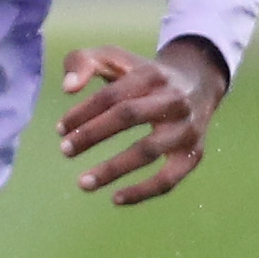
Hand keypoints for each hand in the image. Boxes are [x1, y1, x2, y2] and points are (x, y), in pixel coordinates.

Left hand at [56, 38, 229, 205]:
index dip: (83, 112)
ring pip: (148, 151)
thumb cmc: (142, 75)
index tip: (60, 129)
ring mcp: (186, 129)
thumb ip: (83, 61)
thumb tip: (67, 88)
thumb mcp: (115, 58)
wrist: (198, 85)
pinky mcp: (193, 155)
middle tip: (64, 150)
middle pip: (129, 115)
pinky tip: (115, 199)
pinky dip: (142, 192)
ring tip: (82, 183)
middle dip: (92, 134)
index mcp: (151, 75)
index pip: (112, 94)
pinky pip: (168, 179)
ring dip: (113, 169)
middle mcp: (173, 100)